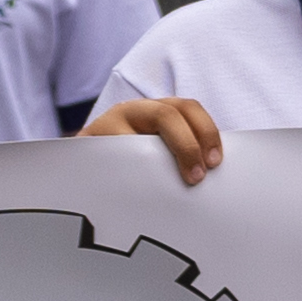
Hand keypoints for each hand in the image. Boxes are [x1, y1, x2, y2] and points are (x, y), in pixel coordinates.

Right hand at [80, 94, 226, 183]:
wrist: (86, 177)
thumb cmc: (134, 168)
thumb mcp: (158, 153)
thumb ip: (182, 154)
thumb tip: (213, 173)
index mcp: (156, 109)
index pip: (187, 107)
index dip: (206, 131)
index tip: (214, 162)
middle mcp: (132, 111)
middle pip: (166, 115)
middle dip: (187, 145)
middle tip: (196, 178)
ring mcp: (107, 125)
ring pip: (138, 136)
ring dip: (156, 163)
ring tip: (167, 190)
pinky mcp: (87, 145)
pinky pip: (111, 157)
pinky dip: (127, 175)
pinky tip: (138, 192)